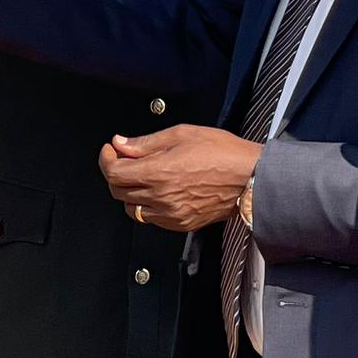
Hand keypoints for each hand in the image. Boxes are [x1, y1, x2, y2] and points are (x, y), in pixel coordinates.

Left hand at [99, 126, 260, 232]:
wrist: (251, 177)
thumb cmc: (224, 153)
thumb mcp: (182, 134)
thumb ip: (146, 142)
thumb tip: (122, 144)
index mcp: (159, 173)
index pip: (114, 173)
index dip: (106, 159)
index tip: (110, 150)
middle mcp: (161, 197)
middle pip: (118, 191)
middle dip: (115, 173)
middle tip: (123, 159)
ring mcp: (171, 214)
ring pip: (132, 209)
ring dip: (129, 192)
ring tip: (140, 175)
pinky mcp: (181, 223)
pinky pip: (151, 219)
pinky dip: (146, 206)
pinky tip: (157, 191)